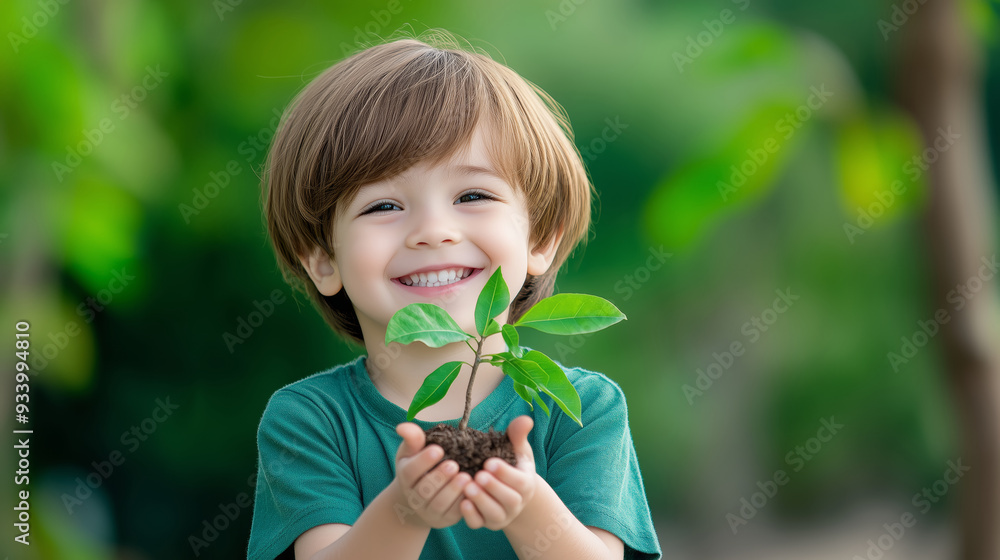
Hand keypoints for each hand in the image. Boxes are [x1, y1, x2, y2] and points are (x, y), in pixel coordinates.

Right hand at [393, 422, 472, 528]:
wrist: (420, 499)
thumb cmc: (419, 468)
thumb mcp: (412, 452)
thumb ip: (412, 439)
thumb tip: (403, 426)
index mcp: (405, 477)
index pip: (410, 471)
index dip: (423, 461)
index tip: (438, 449)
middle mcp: (414, 497)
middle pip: (424, 490)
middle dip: (439, 477)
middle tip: (454, 465)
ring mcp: (428, 511)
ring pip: (439, 504)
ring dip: (452, 491)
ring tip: (466, 477)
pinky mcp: (444, 519)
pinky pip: (452, 514)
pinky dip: (462, 503)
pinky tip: (472, 490)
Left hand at [460, 415, 537, 530]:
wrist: (508, 491)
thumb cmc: (511, 464)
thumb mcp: (517, 449)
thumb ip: (518, 435)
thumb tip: (526, 419)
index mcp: (526, 484)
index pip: (520, 482)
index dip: (506, 473)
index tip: (490, 462)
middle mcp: (516, 503)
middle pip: (509, 500)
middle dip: (493, 488)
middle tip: (478, 475)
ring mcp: (501, 515)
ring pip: (494, 514)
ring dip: (481, 501)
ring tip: (467, 486)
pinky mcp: (485, 522)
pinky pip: (478, 524)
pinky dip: (470, 516)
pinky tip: (461, 503)